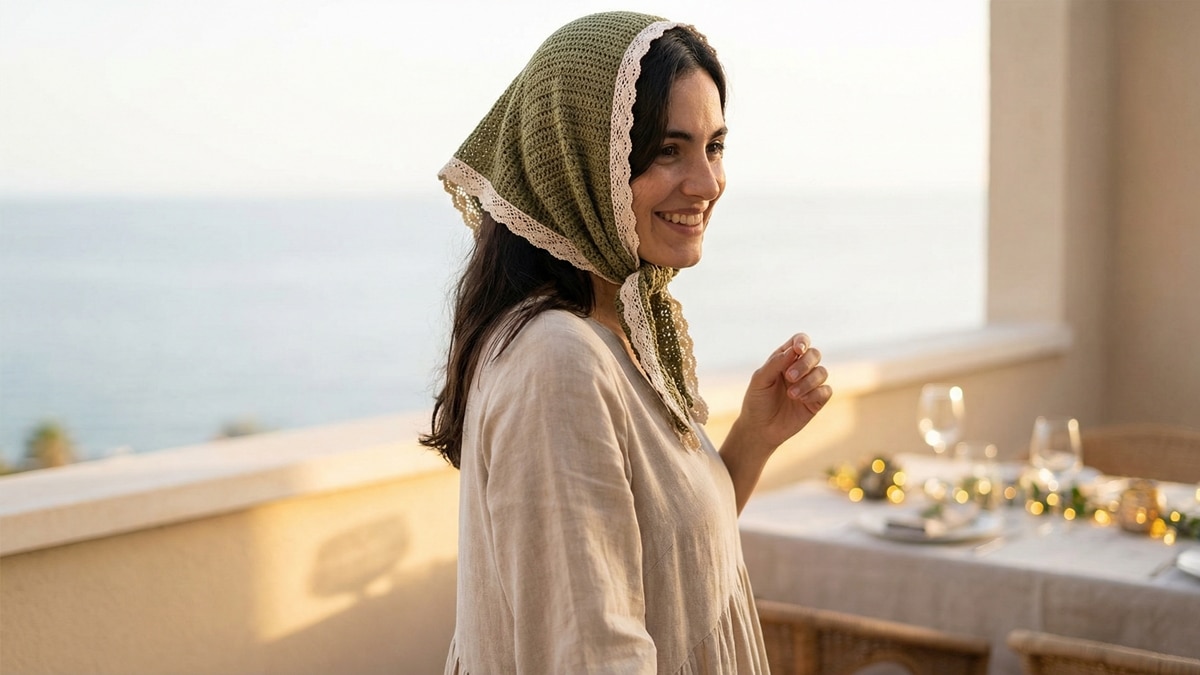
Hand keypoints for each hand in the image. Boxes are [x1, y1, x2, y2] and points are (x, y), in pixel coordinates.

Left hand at [734, 333, 831, 453]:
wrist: (760, 429)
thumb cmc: (757, 402)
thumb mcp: (760, 380)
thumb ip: (775, 363)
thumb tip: (794, 350)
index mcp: (784, 359)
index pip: (799, 341)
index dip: (802, 341)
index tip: (798, 350)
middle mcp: (799, 369)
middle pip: (814, 354)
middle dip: (805, 364)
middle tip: (789, 377)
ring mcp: (809, 385)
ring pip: (822, 372)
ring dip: (808, 382)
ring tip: (791, 395)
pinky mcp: (816, 401)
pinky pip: (826, 390)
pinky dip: (815, 393)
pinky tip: (801, 400)